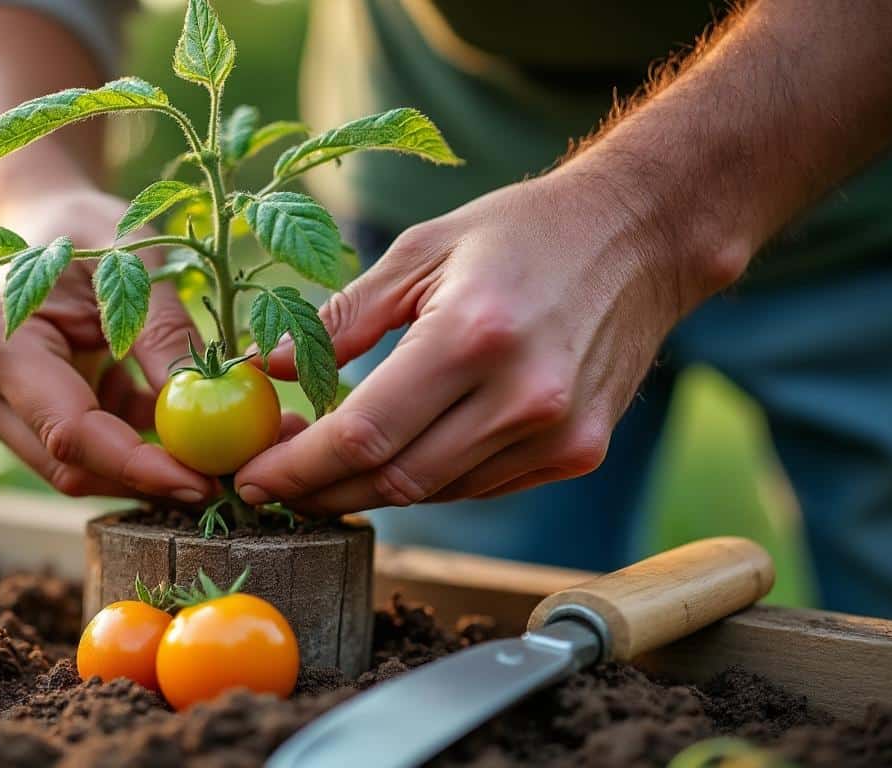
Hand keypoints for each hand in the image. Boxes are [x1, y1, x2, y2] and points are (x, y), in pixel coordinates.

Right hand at [0, 188, 212, 501]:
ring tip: (212, 448)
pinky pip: (84, 455)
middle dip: (149, 478)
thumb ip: (163, 332)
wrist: (40, 224)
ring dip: (146, 467)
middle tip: (225, 477)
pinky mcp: (19, 421)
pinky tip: (173, 424)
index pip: (71, 432)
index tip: (203, 483)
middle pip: (71, 466)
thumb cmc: (84, 230)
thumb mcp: (132, 263)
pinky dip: (134, 446)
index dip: (138, 466)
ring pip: (79, 470)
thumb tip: (202, 404)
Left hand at [234, 173, 741, 512]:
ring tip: (319, 471)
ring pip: (433, 493)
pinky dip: (425, 480)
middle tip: (270, 485)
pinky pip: (478, 487)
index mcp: (471, 335)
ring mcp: (557, 434)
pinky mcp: (577, 453)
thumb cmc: (520, 232)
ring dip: (367, 490)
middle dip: (319, 491)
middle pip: (394, 479)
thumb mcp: (420, 251)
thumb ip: (340, 319)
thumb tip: (265, 367)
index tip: (250, 478)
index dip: (297, 467)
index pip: (363, 433)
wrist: (641, 237)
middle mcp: (522, 397)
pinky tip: (392, 459)